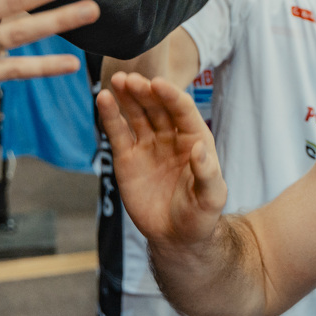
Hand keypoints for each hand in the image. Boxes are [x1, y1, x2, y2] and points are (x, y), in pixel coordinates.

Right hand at [96, 72, 225, 248]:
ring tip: (117, 81)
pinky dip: (110, 115)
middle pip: (157, 106)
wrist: (176, 236)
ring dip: (127, 96)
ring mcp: (148, 144)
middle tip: (131, 79)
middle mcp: (171, 136)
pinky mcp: (127, 157)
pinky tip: (103, 98)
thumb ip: (207, 173)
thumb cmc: (200, 215)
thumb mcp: (211, 197)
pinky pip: (118, 132)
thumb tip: (199, 149)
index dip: (171, 95)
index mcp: (195, 138)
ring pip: (136, 113)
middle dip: (145, 92)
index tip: (158, 83)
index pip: (183, 110)